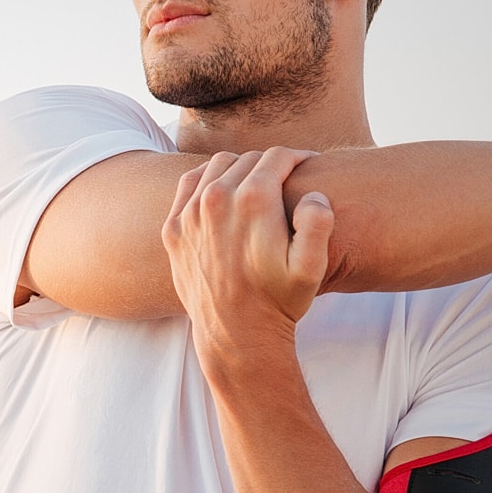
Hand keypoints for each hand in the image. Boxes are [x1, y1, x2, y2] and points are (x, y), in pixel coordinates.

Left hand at [161, 147, 336, 366]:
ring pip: (218, 166)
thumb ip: (318, 223)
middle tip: (286, 179)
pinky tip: (223, 192)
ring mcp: (190, 213)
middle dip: (271, 165)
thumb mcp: (311, 267)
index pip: (277, 157)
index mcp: (254, 201)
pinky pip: (190, 184)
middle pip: (249, 159)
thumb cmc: (279, 301)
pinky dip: (208, 180)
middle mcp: (217, 199)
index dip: (298, 157)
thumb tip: (314, 194)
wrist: (235, 335)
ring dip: (240, 168)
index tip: (309, 165)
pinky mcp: (173, 228)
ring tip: (257, 184)